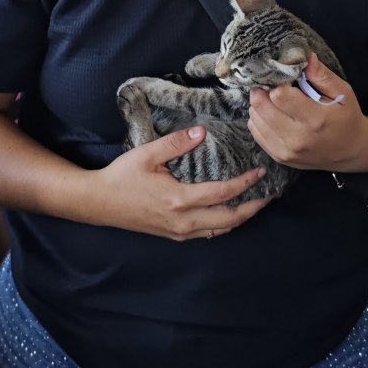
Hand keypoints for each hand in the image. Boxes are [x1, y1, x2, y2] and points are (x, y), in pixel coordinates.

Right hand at [90, 125, 270, 239]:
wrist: (99, 203)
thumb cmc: (122, 177)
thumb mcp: (147, 154)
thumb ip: (176, 143)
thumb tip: (202, 132)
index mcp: (179, 199)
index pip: (223, 193)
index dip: (245, 183)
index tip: (259, 172)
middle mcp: (183, 220)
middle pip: (229, 219)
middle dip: (252, 208)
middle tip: (268, 195)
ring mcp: (179, 231)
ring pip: (220, 231)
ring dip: (239, 218)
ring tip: (254, 204)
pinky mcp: (173, 235)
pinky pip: (207, 234)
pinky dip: (223, 225)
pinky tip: (227, 214)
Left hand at [248, 53, 365, 170]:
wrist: (351, 151)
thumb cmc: (347, 117)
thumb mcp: (343, 93)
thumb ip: (322, 75)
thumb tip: (305, 57)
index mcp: (316, 119)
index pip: (279, 95)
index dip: (277, 81)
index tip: (282, 76)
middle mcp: (298, 138)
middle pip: (261, 107)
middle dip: (262, 90)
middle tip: (269, 84)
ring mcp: (286, 151)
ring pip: (255, 119)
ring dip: (259, 104)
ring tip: (272, 99)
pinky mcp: (279, 157)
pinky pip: (256, 133)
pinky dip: (258, 119)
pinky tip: (271, 113)